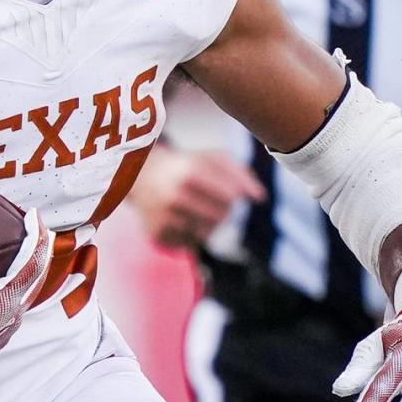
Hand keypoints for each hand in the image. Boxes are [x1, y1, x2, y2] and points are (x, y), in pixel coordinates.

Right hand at [0, 206, 53, 401]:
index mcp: (4, 304)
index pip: (32, 264)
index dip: (36, 235)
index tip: (33, 214)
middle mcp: (12, 316)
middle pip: (36, 275)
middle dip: (38, 247)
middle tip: (33, 223)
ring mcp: (5, 328)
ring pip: (28, 290)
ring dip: (30, 266)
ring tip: (24, 245)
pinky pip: (17, 300)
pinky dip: (19, 280)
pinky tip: (5, 275)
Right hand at [129, 144, 265, 249]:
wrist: (141, 175)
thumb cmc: (186, 165)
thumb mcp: (212, 158)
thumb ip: (241, 173)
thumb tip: (261, 198)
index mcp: (191, 172)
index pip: (232, 196)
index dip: (234, 196)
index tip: (228, 191)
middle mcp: (175, 195)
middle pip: (222, 217)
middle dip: (224, 211)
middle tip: (213, 200)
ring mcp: (164, 217)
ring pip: (208, 233)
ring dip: (210, 223)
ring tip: (197, 207)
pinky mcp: (157, 234)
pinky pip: (190, 244)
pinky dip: (192, 233)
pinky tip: (182, 217)